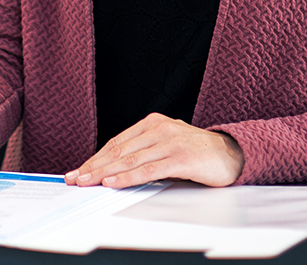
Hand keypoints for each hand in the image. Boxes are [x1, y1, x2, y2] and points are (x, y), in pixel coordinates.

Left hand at [64, 113, 243, 188]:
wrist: (232, 153)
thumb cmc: (196, 153)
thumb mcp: (166, 148)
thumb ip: (145, 154)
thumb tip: (113, 171)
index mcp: (152, 123)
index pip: (116, 142)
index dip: (95, 158)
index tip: (79, 170)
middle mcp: (158, 128)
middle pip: (118, 150)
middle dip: (94, 166)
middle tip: (75, 178)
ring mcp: (169, 141)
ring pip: (130, 159)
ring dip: (105, 172)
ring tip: (87, 182)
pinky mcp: (181, 157)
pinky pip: (149, 169)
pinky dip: (128, 177)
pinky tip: (113, 182)